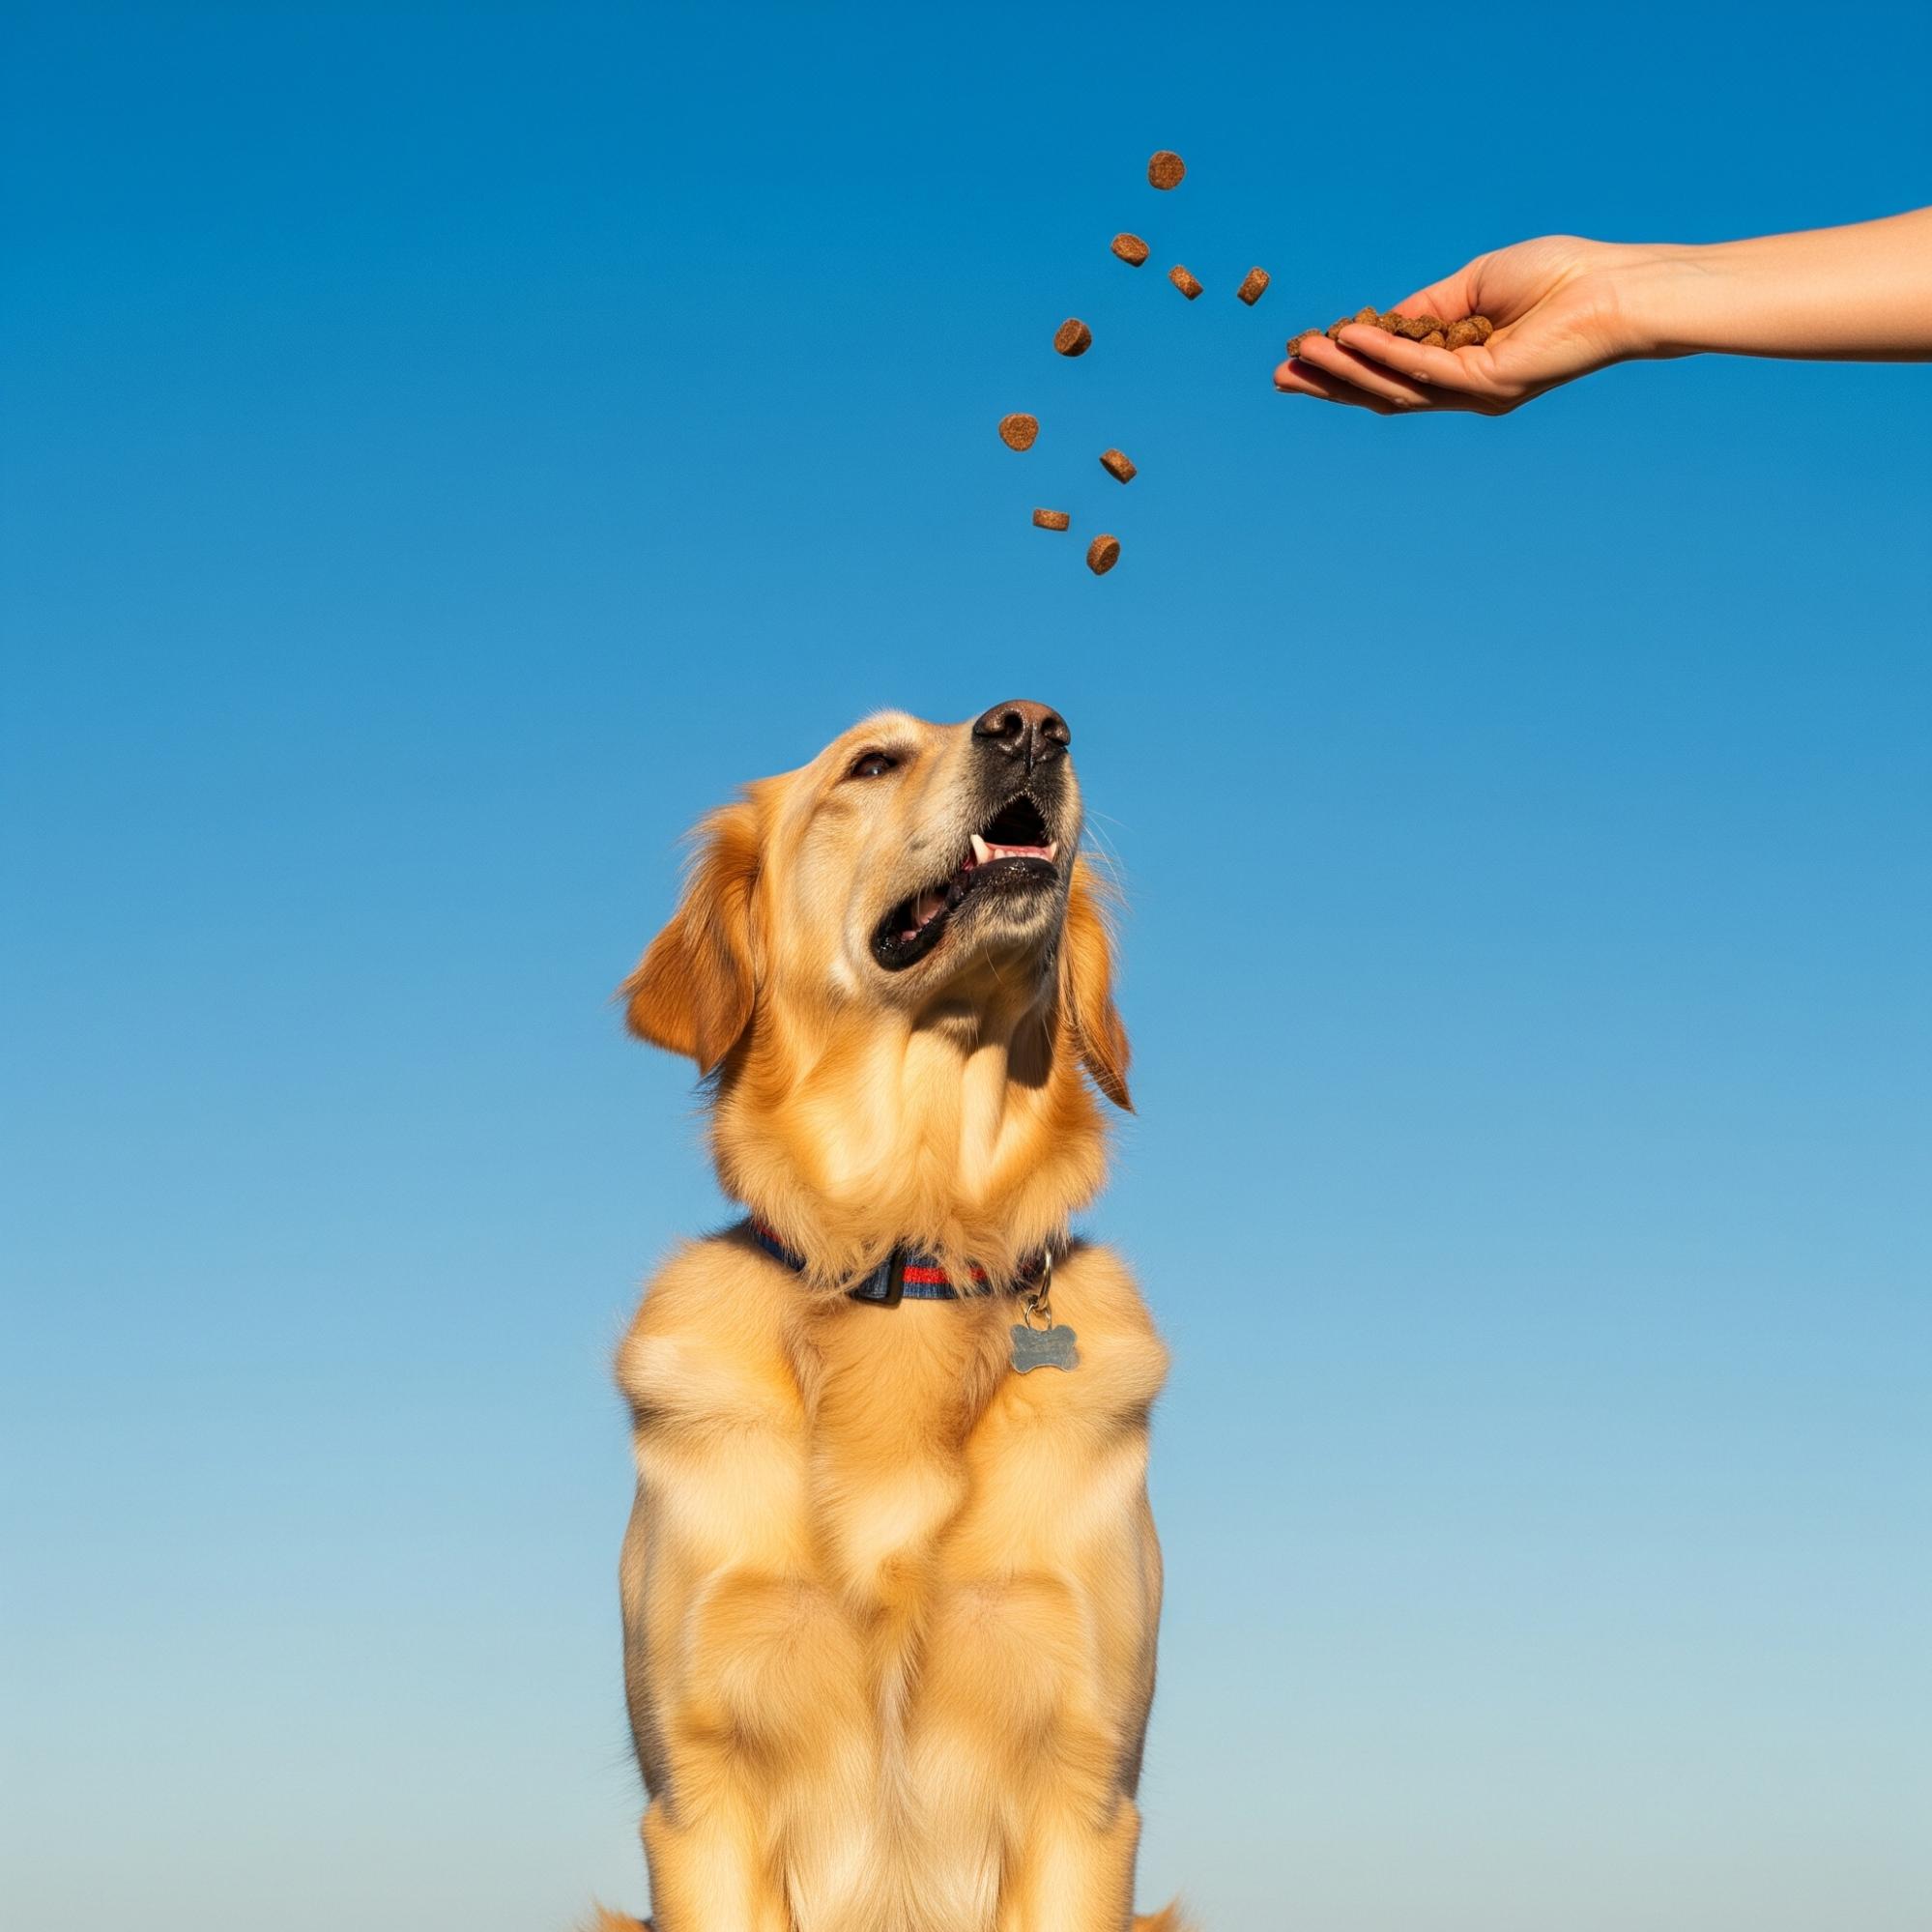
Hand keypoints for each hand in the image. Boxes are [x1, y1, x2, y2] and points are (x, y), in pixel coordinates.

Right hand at [1274, 235, 1664, 415]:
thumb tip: (1375, 320)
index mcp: (1461, 367)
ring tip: (1301, 354)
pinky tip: (1348, 336)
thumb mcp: (1471, 286)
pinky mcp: (1486, 384)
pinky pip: (1421, 369)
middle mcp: (1464, 390)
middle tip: (1280, 374)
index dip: (1344, 365)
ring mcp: (1474, 393)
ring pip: (1393, 387)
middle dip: (1329, 384)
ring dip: (1343, 370)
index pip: (1391, 372)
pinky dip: (1381, 352)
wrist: (1613, 287)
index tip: (1302, 352)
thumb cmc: (1557, 278)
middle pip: (1381, 392)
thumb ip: (1423, 310)